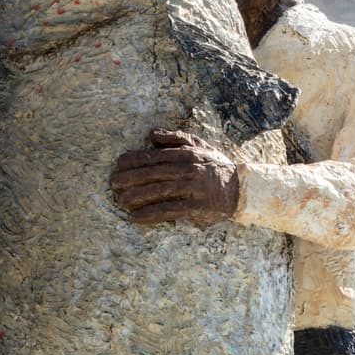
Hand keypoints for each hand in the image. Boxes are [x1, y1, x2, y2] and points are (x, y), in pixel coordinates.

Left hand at [109, 129, 238, 227]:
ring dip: (137, 196)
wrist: (241, 188)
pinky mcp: (198, 207)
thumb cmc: (216, 166)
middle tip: (112, 183)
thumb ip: (176, 138)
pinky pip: (170, 210)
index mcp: (187, 154)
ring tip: (121, 201)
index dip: (134, 159)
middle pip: (154, 173)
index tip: (118, 163)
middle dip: (130, 178)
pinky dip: (152, 214)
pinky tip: (136, 218)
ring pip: (160, 191)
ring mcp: (194, 188)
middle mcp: (189, 168)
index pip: (155, 155)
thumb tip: (152, 135)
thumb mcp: (200, 146)